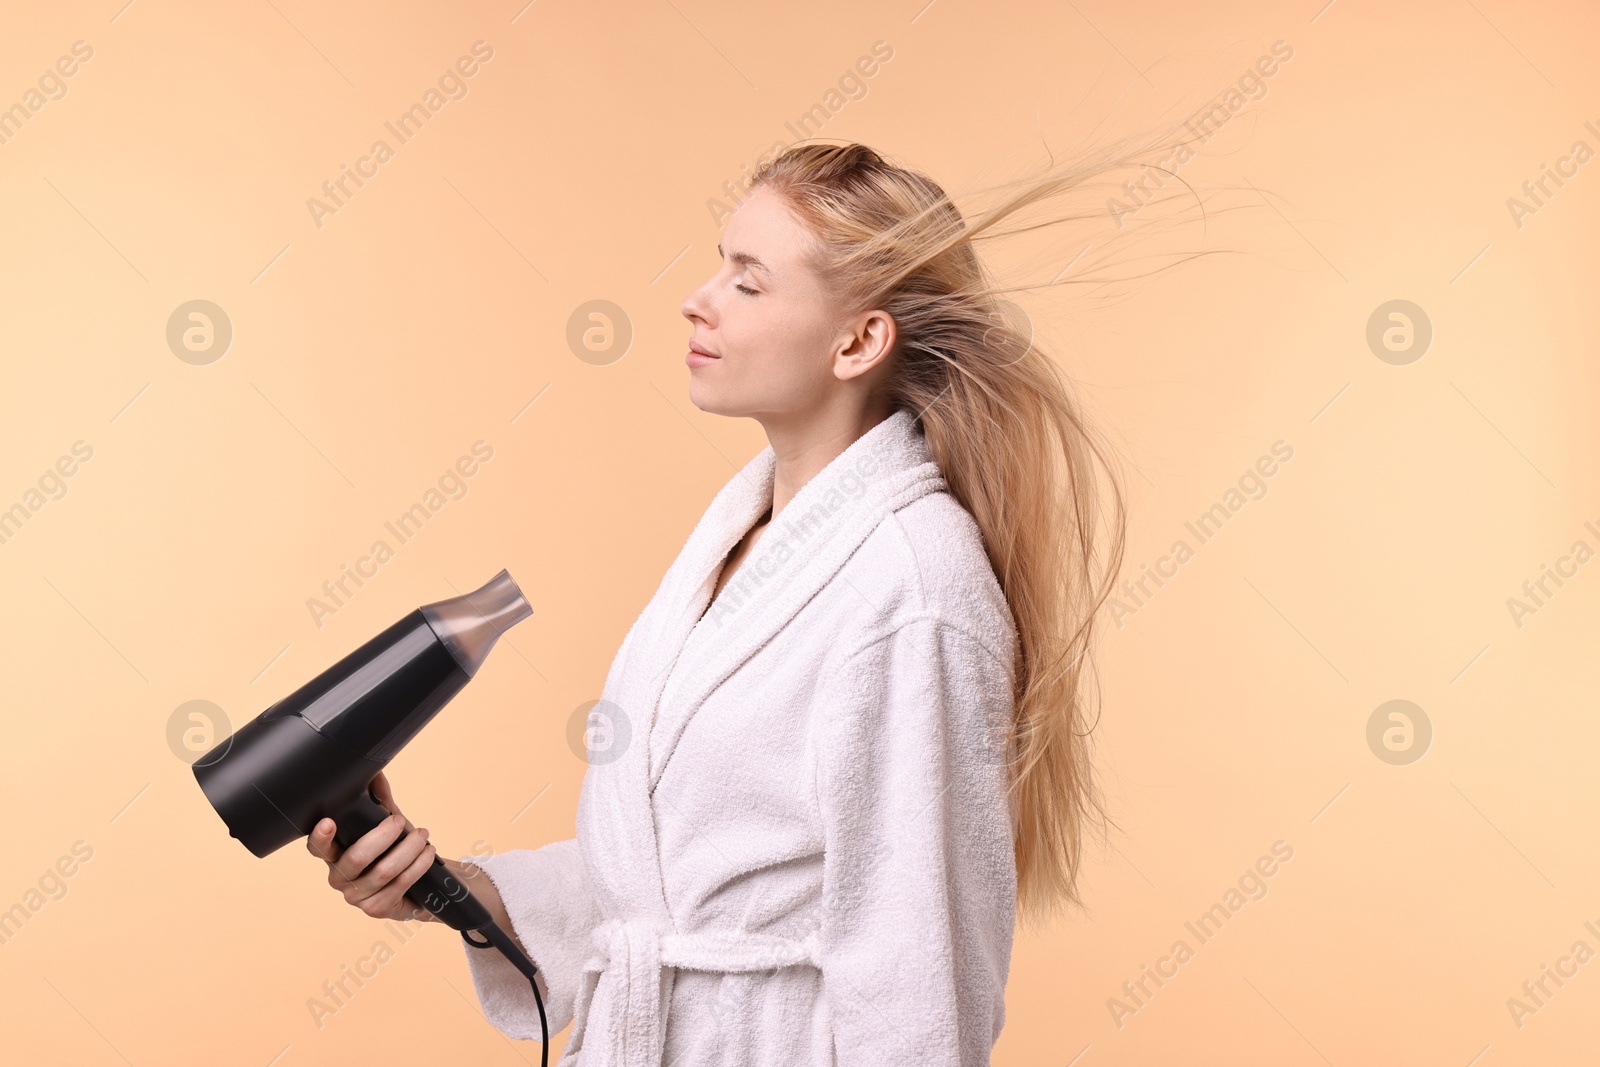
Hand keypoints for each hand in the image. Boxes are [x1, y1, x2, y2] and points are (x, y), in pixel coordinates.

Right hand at [306, 771, 439, 922]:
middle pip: (356, 858)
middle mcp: (339, 878)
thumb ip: (381, 802)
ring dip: (408, 849)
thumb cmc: (395, 852)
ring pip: (383, 871)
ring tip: (423, 836)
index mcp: (335, 855)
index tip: (329, 822)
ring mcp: (356, 897)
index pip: (318, 848)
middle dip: (384, 835)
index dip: (320, 836)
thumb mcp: (388, 826)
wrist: (418, 885)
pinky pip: (399, 884)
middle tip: (400, 822)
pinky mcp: (376, 909)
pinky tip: (427, 854)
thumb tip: (376, 775)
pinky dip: (418, 866)